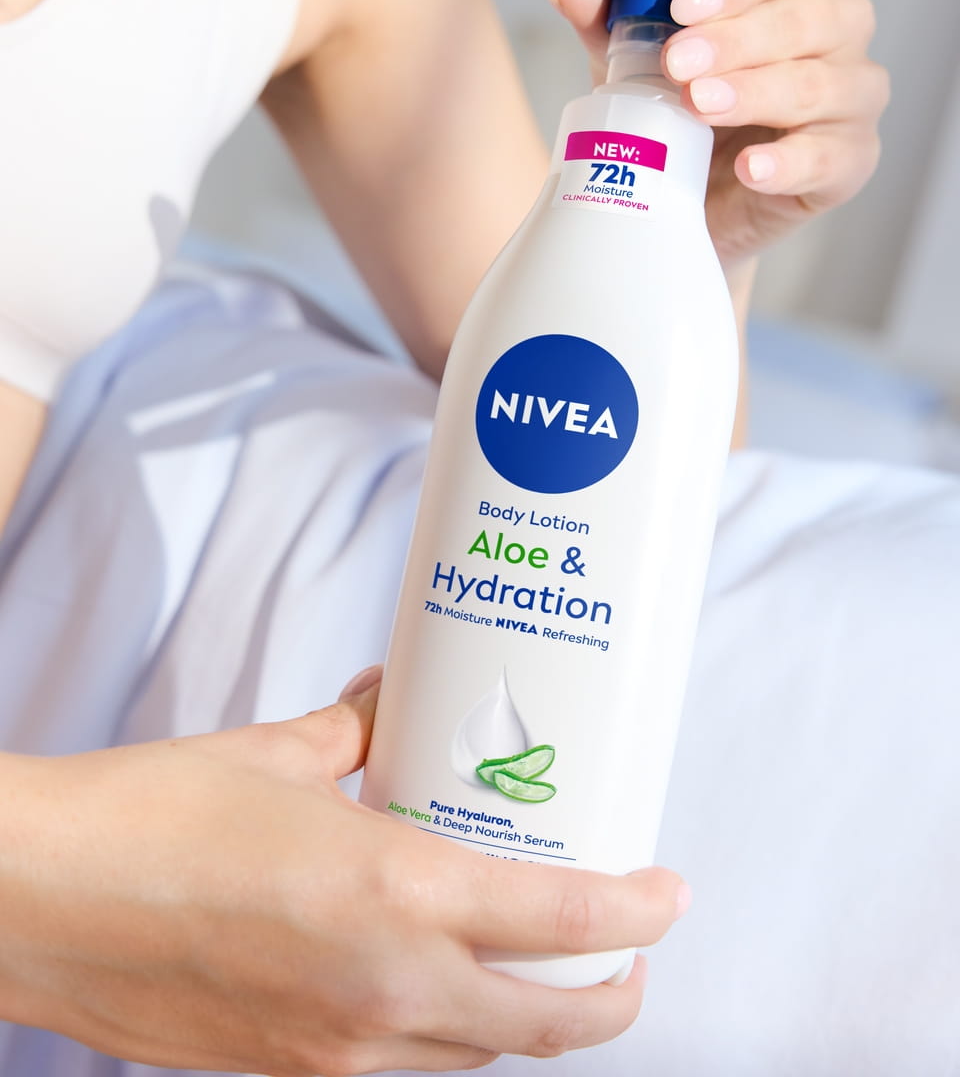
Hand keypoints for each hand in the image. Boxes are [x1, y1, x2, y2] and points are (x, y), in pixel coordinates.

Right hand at [0, 669, 688, 1075]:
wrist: (40, 900)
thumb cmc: (153, 819)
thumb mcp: (279, 754)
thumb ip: (360, 729)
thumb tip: (395, 700)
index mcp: (391, 895)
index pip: (560, 920)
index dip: (636, 913)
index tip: (668, 896)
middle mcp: (381, 988)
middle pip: (542, 1028)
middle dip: (607, 1001)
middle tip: (627, 956)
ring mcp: (335, 1046)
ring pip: (477, 1056)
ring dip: (530, 1023)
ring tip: (542, 971)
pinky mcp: (291, 1071)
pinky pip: (406, 1065)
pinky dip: (451, 1035)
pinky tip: (438, 986)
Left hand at [545, 0, 888, 267]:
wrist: (694, 210)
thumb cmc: (680, 122)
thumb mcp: (638, 69)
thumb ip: (610, 21)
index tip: (681, 3)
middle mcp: (835, 35)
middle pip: (804, 18)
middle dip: (736, 38)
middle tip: (677, 62)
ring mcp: (850, 100)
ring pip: (818, 85)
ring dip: (756, 92)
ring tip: (699, 105)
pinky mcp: (847, 163)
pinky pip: (830, 157)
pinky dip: (789, 162)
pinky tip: (750, 168)